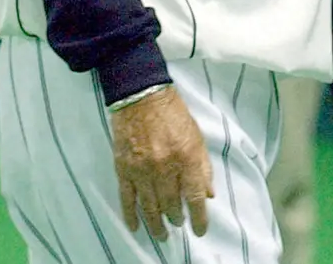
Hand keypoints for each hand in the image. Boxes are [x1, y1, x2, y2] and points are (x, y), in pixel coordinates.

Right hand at [110, 85, 213, 239]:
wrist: (142, 98)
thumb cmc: (174, 115)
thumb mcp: (197, 136)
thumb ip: (203, 166)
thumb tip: (209, 194)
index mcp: (186, 157)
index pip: (195, 196)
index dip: (199, 217)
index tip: (201, 229)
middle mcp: (164, 168)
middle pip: (171, 204)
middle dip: (176, 219)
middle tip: (179, 225)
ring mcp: (142, 171)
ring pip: (150, 207)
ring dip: (156, 224)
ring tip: (161, 234)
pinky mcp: (124, 170)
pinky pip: (127, 199)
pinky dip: (131, 216)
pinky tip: (136, 227)